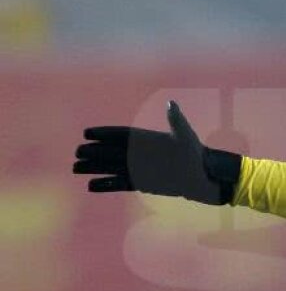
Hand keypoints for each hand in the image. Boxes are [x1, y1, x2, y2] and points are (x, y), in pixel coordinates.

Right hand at [74, 101, 241, 204]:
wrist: (203, 176)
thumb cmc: (196, 153)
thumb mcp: (186, 136)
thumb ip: (176, 121)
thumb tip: (171, 104)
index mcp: (146, 139)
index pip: (120, 135)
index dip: (104, 134)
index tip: (87, 133)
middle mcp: (139, 153)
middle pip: (111, 151)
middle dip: (94, 151)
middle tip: (77, 152)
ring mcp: (138, 168)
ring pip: (111, 167)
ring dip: (94, 167)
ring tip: (76, 168)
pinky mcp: (141, 183)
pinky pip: (119, 183)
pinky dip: (106, 185)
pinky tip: (91, 186)